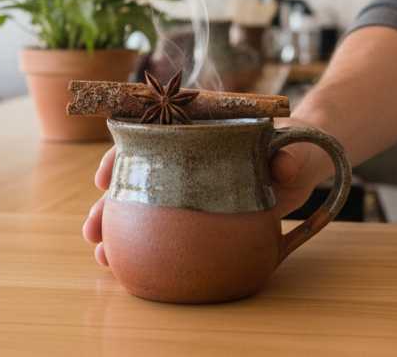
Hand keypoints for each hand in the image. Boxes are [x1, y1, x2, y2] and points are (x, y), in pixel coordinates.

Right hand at [81, 140, 321, 266]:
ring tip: (101, 256)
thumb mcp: (290, 146)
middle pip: (136, 177)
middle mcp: (183, 158)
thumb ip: (285, 154)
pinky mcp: (197, 213)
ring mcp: (187, 188)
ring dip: (116, 229)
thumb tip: (283, 166)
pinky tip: (123, 264)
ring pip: (143, 206)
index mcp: (195, 131)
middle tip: (92, 230)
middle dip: (108, 204)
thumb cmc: (291, 143)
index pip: (148, 137)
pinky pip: (163, 228)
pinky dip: (142, 245)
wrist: (304, 163)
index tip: (105, 180)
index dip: (122, 157)